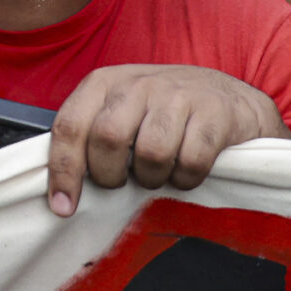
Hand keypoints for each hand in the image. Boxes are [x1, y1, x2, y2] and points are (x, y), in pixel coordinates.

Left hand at [46, 65, 285, 212]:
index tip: (63, 207)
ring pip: (150, 153)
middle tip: (122, 181)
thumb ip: (90, 135)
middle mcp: (138, 83)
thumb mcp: (121, 110)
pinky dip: (186, 179)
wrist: (229, 97)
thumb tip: (61, 187)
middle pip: (107, 139)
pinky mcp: (213, 113)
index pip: (70, 125)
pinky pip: (191, 162)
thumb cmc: (164, 111)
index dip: (64, 170)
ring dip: (152, 178)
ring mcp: (177, 94)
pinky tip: (186, 170)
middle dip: (111, 175)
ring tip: (158, 172)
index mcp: (105, 83)